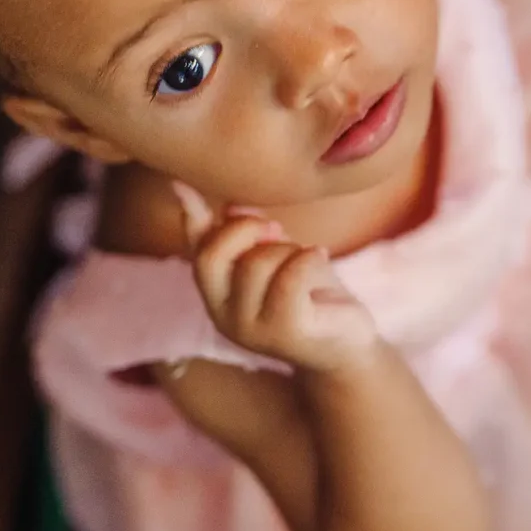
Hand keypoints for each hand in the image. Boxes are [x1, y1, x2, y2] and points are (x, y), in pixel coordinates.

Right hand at [172, 182, 380, 372]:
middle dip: (244, 229)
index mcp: (218, 296)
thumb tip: (216, 203)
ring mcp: (252, 328)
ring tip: (306, 259)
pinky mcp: (286, 331)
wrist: (348, 344)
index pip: (196, 252)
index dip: (189, 219)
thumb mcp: (277, 258)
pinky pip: (290, 277)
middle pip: (211, 256)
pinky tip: (321, 255)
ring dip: (288, 249)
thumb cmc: (311, 295)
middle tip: (276, 229)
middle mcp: (224, 316)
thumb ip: (247, 235)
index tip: (182, 187)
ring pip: (256, 263)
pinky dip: (308, 257)